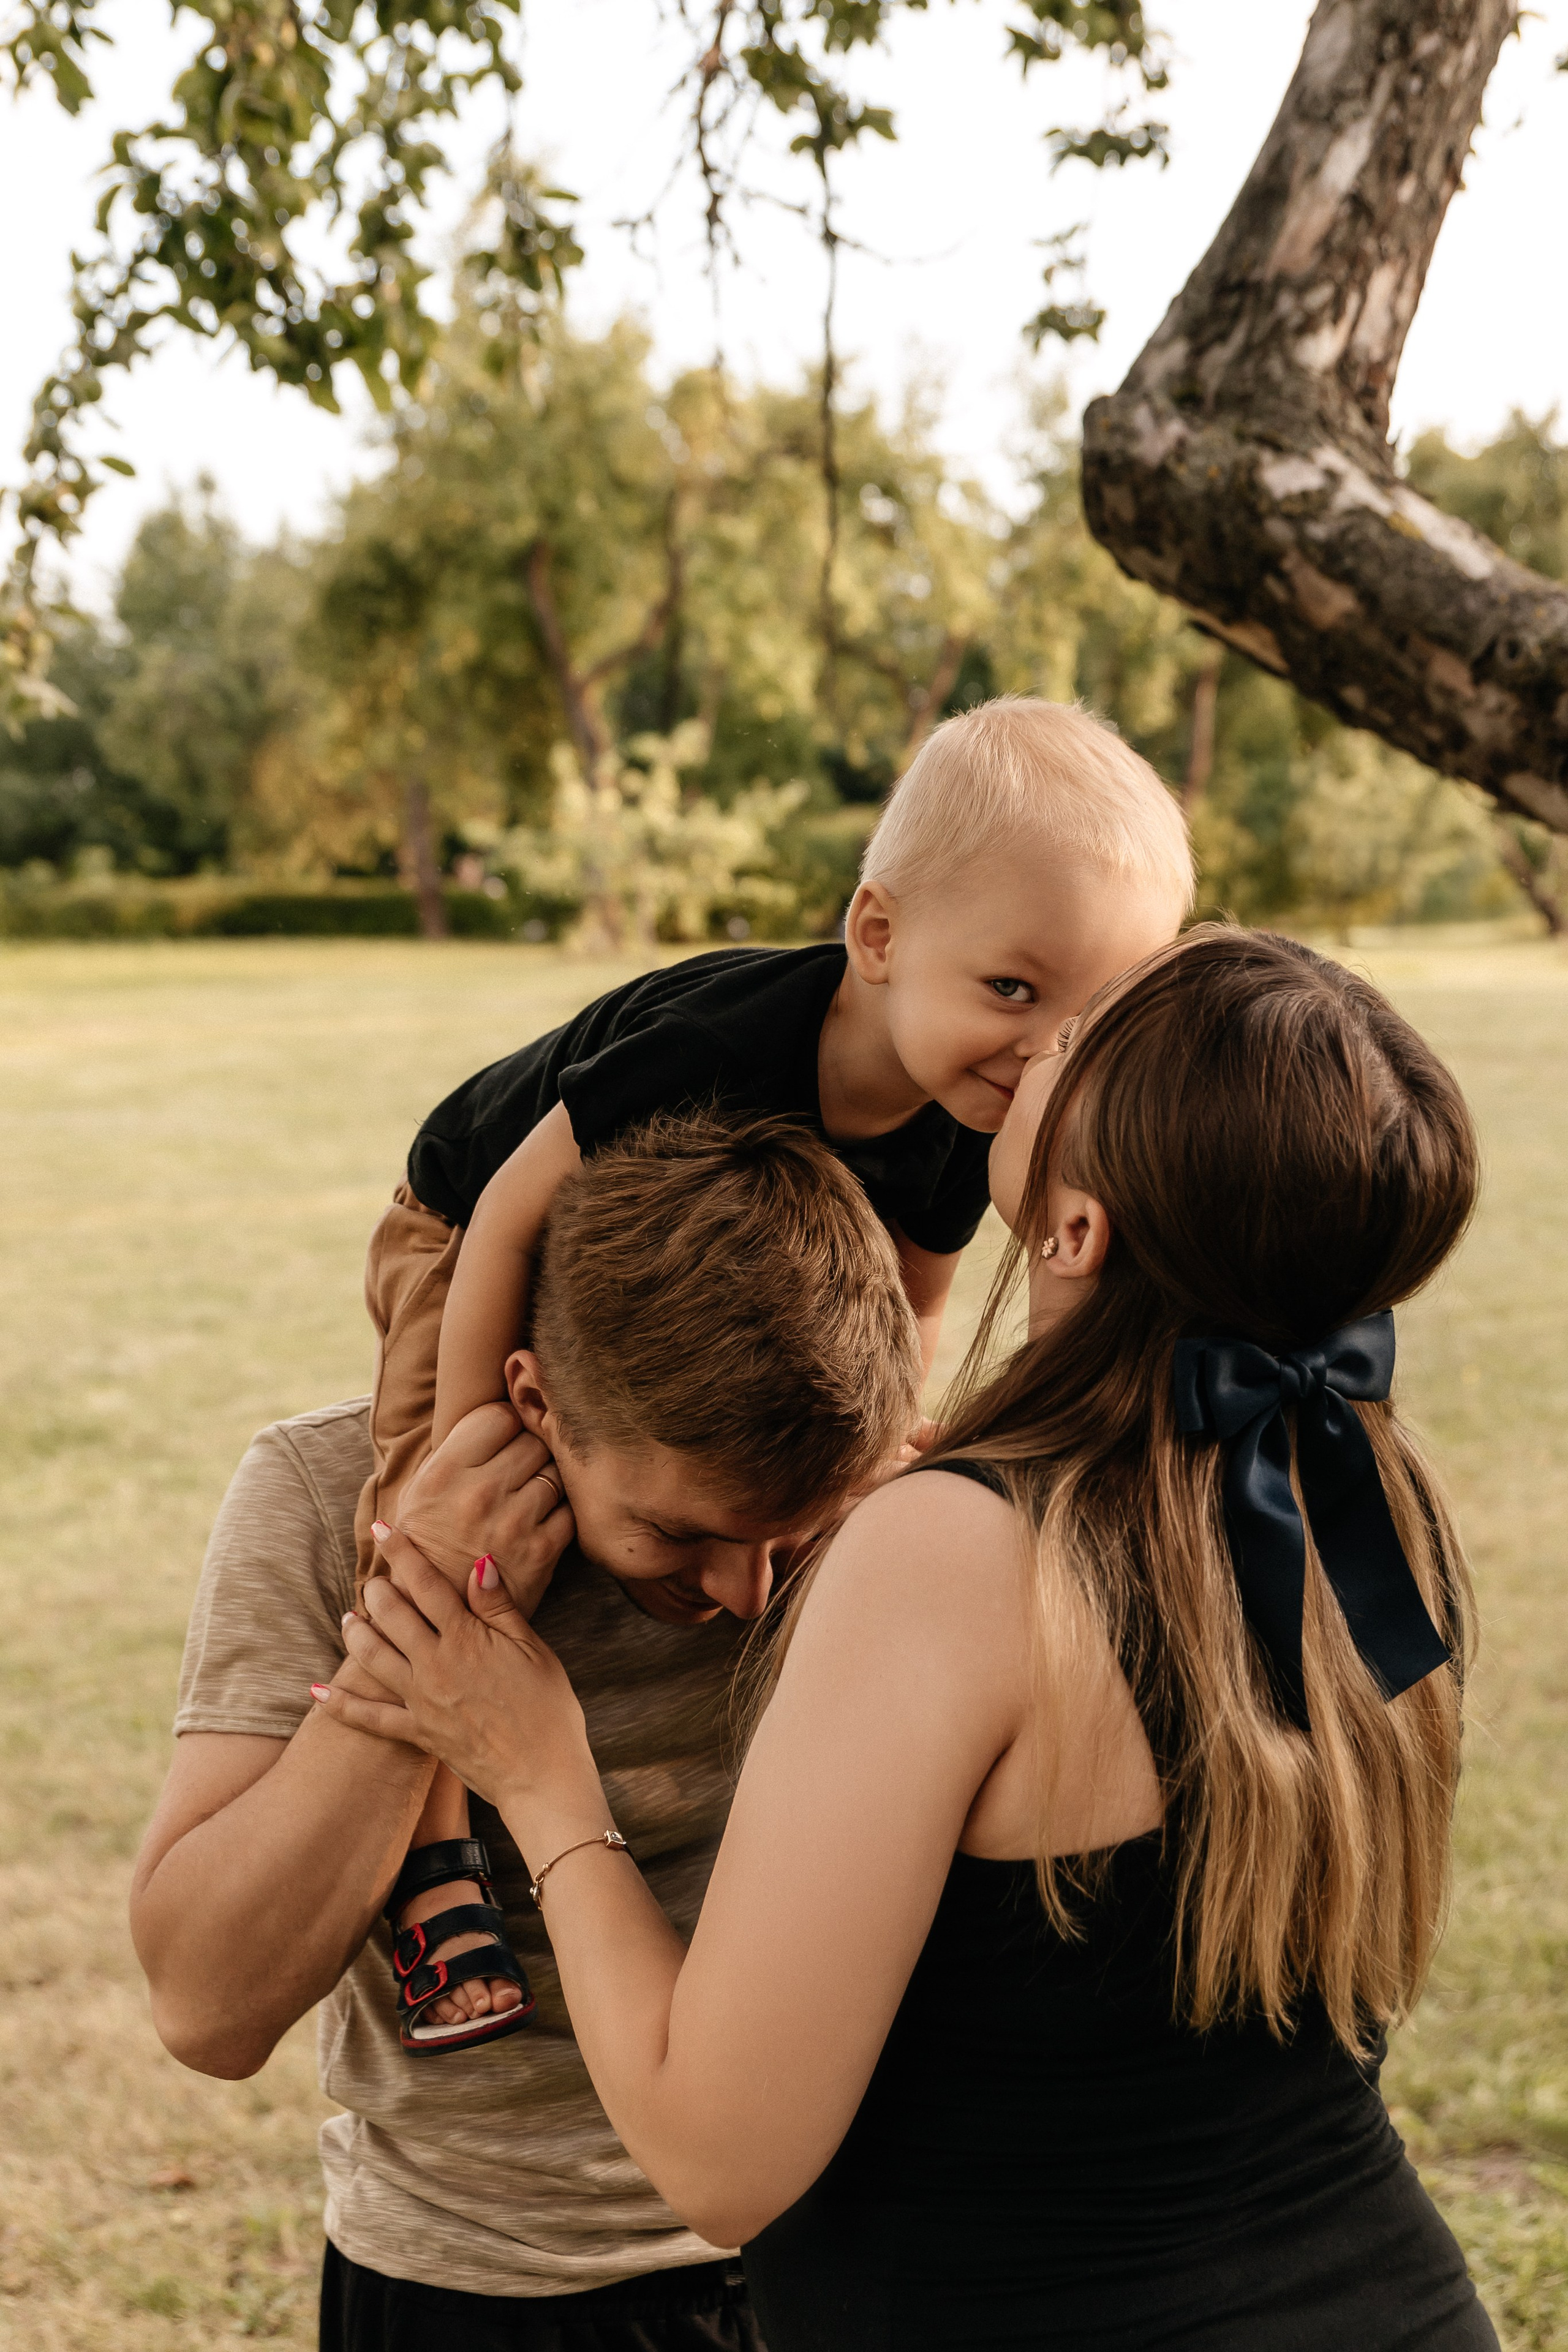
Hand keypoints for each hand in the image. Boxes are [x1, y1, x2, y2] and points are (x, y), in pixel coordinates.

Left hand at [314, 1524, 599, 1821]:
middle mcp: (436, 1664)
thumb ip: (499, 1606)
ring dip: (356, 1632)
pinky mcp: (417, 1732)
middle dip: (377, 1589)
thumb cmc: (548, 1708)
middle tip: (373, 1576)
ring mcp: (422, 1700)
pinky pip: (370, 1718)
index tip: (384, 1529)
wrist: (542, 1775)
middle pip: (392, 1614)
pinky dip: (341, 1704)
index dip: (403, 1553)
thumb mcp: (533, 1648)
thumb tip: (478, 1561)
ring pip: (373, 1656)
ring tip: (349, 1617)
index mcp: (467, 1637)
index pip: (427, 1583)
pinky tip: (317, 1691)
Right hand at [399, 1402, 572, 1616]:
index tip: (503, 1441)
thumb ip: (453, 1455)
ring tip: (530, 1496)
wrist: (433, 1617)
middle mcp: (480, 1493)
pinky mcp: (541, 1551)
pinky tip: (542, 1521)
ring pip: (555, 1473)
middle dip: (530, 1452)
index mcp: (444, 1473)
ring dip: (548, 1481)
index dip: (506, 1426)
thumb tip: (495, 1417)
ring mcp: (514, 1522)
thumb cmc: (427, 1547)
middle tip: (520, 1470)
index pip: (499, 1416)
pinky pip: (569, 1511)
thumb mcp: (419, 1493)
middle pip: (532, 1441)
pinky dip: (560, 1512)